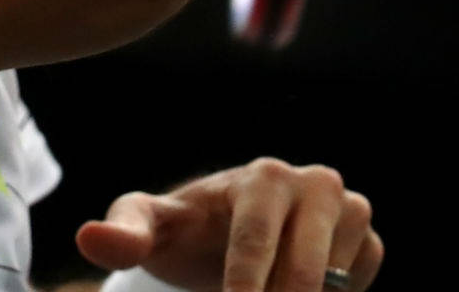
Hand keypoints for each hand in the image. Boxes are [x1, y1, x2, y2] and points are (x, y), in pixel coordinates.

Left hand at [75, 157, 382, 291]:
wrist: (226, 235)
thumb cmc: (184, 230)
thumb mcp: (149, 228)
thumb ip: (122, 232)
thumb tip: (89, 238)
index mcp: (264, 177)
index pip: (256, 243)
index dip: (240, 289)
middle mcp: (317, 185)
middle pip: (303, 269)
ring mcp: (351, 213)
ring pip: (334, 282)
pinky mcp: (369, 245)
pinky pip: (357, 287)